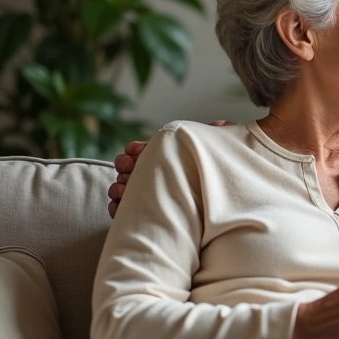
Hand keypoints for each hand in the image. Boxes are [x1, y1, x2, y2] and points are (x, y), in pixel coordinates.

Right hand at [107, 120, 231, 217]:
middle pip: (125, 167)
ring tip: (124, 190)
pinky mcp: (141, 214)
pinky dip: (117, 208)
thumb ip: (212, 140)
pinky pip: (121, 210)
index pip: (138, 150)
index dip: (134, 150)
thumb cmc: (211, 177)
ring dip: (118, 187)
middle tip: (130, 168)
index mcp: (160, 158)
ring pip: (120, 188)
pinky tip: (119, 207)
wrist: (213, 212)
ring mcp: (143, 194)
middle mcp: (148, 175)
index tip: (137, 151)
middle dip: (124, 165)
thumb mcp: (211, 156)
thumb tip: (221, 124)